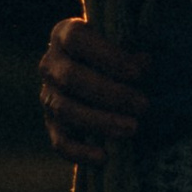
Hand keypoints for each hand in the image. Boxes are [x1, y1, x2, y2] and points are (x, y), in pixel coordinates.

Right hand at [38, 14, 148, 163]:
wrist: (102, 75)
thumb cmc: (119, 55)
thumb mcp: (126, 45)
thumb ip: (132, 51)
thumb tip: (144, 62)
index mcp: (65, 34)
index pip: (77, 40)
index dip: (107, 56)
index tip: (138, 72)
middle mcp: (50, 64)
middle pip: (70, 78)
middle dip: (110, 94)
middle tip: (143, 105)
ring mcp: (47, 95)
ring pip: (65, 111)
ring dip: (100, 122)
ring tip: (133, 129)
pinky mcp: (52, 124)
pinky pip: (60, 142)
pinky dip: (80, 152)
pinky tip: (104, 157)